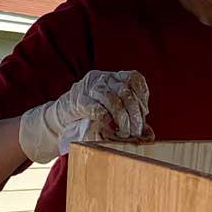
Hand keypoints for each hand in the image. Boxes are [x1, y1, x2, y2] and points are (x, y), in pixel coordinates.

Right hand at [18, 70, 152, 162]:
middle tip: (137, 130)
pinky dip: (106, 119)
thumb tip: (149, 134)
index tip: (145, 112)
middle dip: (134, 112)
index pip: (133, 78)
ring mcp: (88, 87)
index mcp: (114, 77)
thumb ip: (130, 119)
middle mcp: (102, 78)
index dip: (142, 94)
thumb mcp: (113, 112)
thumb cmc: (93, 115)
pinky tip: (111, 128)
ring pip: (111, 98)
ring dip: (122, 117)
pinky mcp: (78, 100)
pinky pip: (95, 108)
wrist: (62, 117)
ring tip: (126, 132)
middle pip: (124, 91)